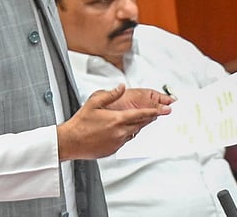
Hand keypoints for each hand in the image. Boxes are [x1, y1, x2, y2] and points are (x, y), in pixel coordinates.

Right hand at [57, 84, 171, 160]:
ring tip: (138, 119)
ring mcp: (118, 142)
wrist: (71, 142)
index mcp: (117, 119)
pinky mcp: (113, 149)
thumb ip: (111, 94)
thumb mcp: (94, 103)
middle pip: (141, 124)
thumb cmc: (80, 123)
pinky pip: (125, 140)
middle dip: (150, 118)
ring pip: (133, 132)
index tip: (165, 110)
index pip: (141, 114)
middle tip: (157, 113)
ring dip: (137, 125)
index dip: (155, 111)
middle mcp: (120, 132)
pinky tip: (121, 129)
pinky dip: (127, 133)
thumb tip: (122, 87)